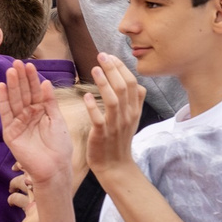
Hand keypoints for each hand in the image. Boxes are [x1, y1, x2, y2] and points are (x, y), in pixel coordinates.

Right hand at [0, 58, 74, 191]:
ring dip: (12, 86)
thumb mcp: (57, 119)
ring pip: (14, 101)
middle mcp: (28, 116)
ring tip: (10, 71)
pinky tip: (2, 87)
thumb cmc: (60, 146)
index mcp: (41, 112)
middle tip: (17, 62)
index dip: (32, 79)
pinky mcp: (10, 133)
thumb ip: (49, 102)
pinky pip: (5, 114)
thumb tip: (44, 82)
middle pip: (23, 94)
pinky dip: (3, 101)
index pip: (35, 92)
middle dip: (20, 78)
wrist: (55, 167)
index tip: (30, 65)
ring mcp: (18, 123)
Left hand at [83, 54, 144, 178]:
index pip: (131, 83)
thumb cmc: (119, 139)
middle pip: (123, 87)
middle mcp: (127, 115)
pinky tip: (86, 96)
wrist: (116, 165)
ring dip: (104, 83)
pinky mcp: (102, 135)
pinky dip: (93, 107)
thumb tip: (135, 82)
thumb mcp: (131, 118)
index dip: (122, 68)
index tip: (110, 56)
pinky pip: (99, 119)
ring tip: (94, 69)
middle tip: (101, 55)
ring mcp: (115, 125)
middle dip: (113, 69)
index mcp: (134, 109)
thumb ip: (134, 101)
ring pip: (113, 100)